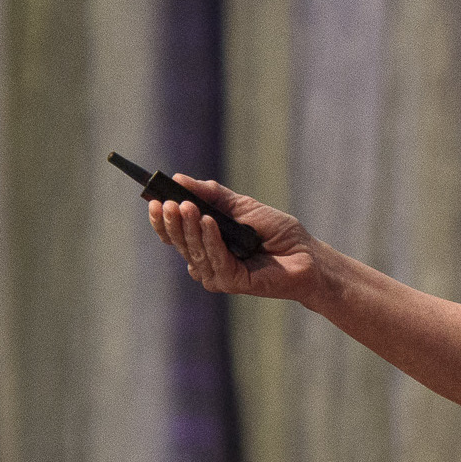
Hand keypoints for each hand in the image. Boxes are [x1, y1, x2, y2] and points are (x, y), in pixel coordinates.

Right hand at [141, 173, 323, 302]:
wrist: (307, 254)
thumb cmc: (277, 231)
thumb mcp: (240, 205)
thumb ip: (211, 194)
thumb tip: (179, 179)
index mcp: (205, 245)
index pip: (174, 235)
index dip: (161, 220)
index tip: (153, 199)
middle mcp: (207, 262)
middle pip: (180, 243)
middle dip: (172, 221)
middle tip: (167, 202)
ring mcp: (218, 275)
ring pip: (194, 251)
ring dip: (189, 228)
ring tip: (187, 207)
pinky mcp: (233, 283)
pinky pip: (216, 260)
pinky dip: (211, 240)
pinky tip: (208, 222)